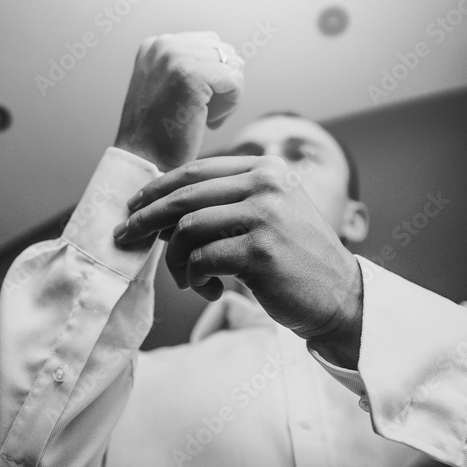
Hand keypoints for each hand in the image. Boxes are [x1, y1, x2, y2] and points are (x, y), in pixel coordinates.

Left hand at [113, 155, 362, 360]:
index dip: (158, 188)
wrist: (341, 297)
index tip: (134, 206)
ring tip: (187, 279)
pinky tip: (208, 289)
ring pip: (187, 229)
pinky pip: (201, 260)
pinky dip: (194, 278)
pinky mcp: (259, 252)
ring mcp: (264, 216)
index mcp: (266, 169)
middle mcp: (266, 184)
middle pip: (184, 195)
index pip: (197, 170)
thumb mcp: (266, 215)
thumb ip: (222, 204)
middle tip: (126, 236)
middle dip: (147, 218)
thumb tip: (158, 212)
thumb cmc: (294, 260)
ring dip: (176, 260)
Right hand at [114, 32, 243, 171]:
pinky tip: (209, 122)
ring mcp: (175, 57)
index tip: (195, 104)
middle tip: (203, 114)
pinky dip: (230, 106)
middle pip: (224, 51)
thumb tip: (235, 59)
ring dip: (227, 96)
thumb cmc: (160, 133)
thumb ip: (190, 66)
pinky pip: (235, 81)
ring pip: (232, 66)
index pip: (209, 43)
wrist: (143, 161)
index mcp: (156, 44)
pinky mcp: (191, 74)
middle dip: (222, 84)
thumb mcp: (167, 87)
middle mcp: (163, 44)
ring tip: (205, 118)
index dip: (213, 76)